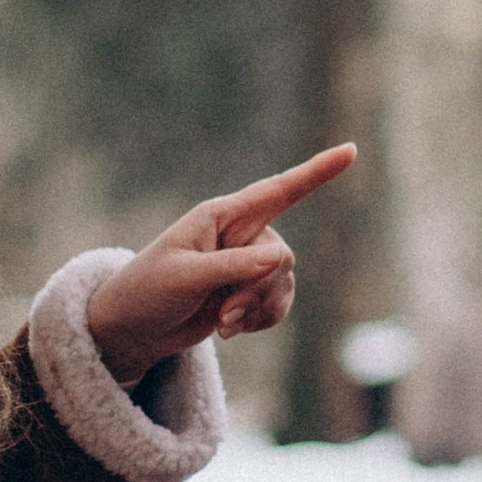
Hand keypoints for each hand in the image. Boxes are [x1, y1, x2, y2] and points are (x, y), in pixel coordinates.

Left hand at [86, 143, 357, 382]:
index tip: (351, 150)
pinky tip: (229, 331)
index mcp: (220, 216)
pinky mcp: (246, 293)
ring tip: (221, 326)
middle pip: (280, 257)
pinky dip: (259, 322)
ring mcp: (245, 265)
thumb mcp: (184, 277)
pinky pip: (278, 305)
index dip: (316, 172)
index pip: (278, 190)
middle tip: (223, 316)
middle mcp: (239, 235)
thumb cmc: (146, 292)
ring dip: (258, 310)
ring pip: (283, 283)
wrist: (129, 331)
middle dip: (258, 292)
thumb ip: (232, 268)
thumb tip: (281, 258)